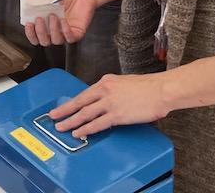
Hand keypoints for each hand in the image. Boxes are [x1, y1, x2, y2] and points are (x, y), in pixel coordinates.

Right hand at [24, 0, 97, 46]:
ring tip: (53, 16)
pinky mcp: (76, 33)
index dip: (30, 33)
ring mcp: (65, 33)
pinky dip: (65, 31)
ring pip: (56, 41)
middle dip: (40, 32)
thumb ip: (38, 2)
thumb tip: (29, 4)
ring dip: (53, 29)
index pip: (35, 36)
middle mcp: (54, 31)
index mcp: (45, 24)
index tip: (29, 24)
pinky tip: (63, 21)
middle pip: (44, 41)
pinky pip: (70, 38)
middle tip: (39, 19)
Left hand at [48, 72, 170, 137]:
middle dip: (64, 111)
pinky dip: (87, 129)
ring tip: (62, 127)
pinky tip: (79, 133)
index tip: (61, 108)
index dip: (70, 103)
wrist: (161, 90)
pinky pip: (98, 124)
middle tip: (53, 117)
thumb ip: (111, 90)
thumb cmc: (147, 87)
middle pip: (79, 103)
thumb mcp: (123, 83)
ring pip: (85, 114)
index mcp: (105, 82)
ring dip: (71, 122)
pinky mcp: (118, 114)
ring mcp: (110, 103)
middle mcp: (105, 90)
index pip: (83, 94)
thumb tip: (103, 100)